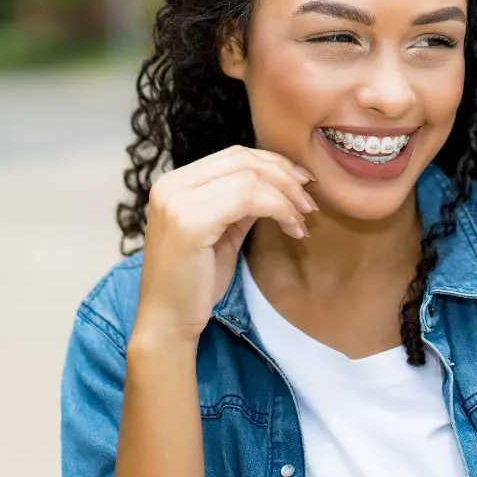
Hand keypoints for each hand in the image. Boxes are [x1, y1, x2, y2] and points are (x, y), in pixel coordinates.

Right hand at [132, 145, 315, 346]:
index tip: (303, 183)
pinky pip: (247, 200)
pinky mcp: (188, 223)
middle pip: (244, 160)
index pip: (235, 155)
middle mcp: (171, 185)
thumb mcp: (223, 230)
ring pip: (249, 179)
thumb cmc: (196, 281)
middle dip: (285, 177)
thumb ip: (242, 202)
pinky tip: (291, 228)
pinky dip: (279, 209)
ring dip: (286, 197)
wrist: (167, 321)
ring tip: (301, 220)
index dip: (275, 163)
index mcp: (176, 183)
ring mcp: (176, 202)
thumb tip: (282, 182)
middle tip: (309, 202)